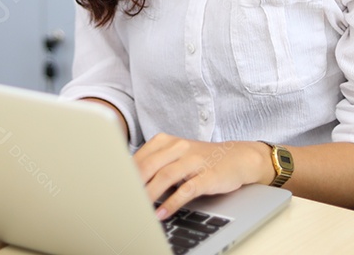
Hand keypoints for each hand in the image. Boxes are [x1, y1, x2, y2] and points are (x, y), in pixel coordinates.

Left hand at [133, 133, 273, 218]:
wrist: (238, 157)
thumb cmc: (203, 159)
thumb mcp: (176, 155)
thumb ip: (155, 164)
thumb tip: (129, 181)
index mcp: (167, 141)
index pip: (140, 157)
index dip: (126, 173)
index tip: (115, 187)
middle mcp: (179, 147)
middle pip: (149, 165)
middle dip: (134, 184)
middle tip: (123, 199)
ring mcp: (194, 160)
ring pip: (166, 176)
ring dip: (150, 194)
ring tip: (139, 208)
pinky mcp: (208, 175)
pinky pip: (186, 190)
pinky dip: (172, 203)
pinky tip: (162, 213)